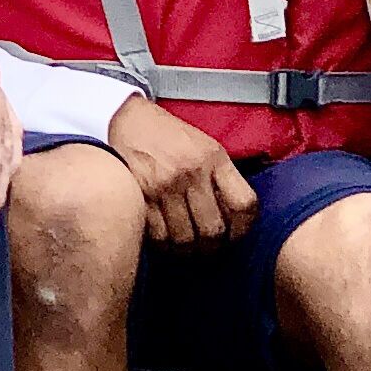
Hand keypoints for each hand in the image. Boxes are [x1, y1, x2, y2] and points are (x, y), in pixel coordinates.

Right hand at [109, 95, 255, 245]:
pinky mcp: (140, 194)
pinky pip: (158, 235)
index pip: (244, 204)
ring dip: (186, 252)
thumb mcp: (204, 146)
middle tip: (206, 250)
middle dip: (212, 248)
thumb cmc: (167, 136)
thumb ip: (221, 177)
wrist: (127, 118)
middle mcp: (192, 171)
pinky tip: (164, 242)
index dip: (243, 229)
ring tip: (185, 250)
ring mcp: (164, 184)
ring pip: (185, 238)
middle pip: (213, 229)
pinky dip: (163, 246)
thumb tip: (233, 218)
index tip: (234, 237)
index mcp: (214, 158)